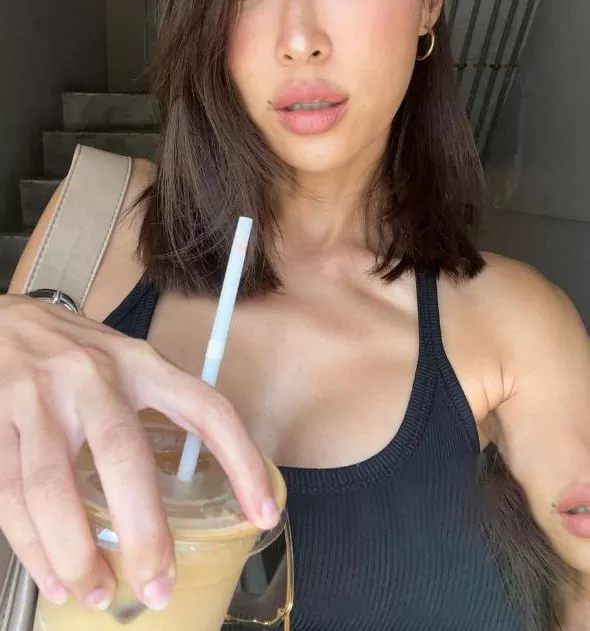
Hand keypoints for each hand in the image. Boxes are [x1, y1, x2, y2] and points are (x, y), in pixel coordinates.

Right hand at [0, 295, 277, 610]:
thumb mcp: (127, 359)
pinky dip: (31, 546)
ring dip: (76, 552)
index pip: (205, 407)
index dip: (240, 460)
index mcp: (139, 363)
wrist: (3, 320)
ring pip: (52, 485)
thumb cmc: (74, 349)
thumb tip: (199, 476)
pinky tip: (51, 576)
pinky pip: (9, 494)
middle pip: (122, 455)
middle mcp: (91, 377)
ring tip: (99, 593)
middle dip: (144, 530)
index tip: (261, 513)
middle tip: (157, 585)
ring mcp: (38, 398)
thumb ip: (158, 403)